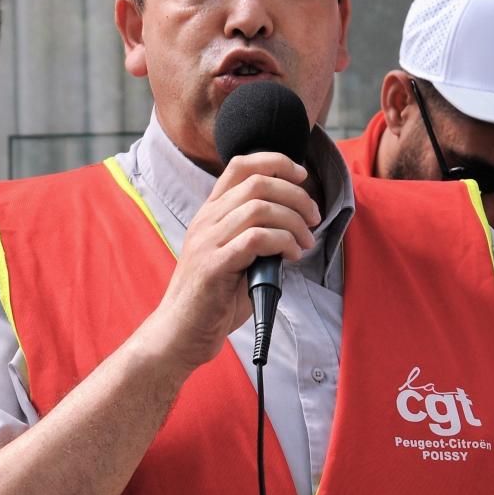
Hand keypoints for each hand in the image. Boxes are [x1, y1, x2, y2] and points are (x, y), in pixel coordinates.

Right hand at [145, 151, 319, 375]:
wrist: (180, 332)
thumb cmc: (212, 298)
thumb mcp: (234, 256)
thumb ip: (257, 235)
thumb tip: (297, 225)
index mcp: (210, 213)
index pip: (240, 165)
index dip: (276, 162)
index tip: (302, 177)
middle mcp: (206, 221)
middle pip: (257, 183)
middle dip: (296, 196)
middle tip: (313, 218)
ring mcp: (208, 241)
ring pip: (259, 208)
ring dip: (293, 222)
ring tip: (305, 242)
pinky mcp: (214, 266)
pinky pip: (256, 239)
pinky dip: (283, 243)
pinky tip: (291, 257)